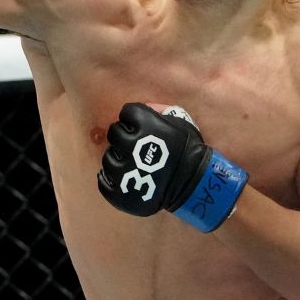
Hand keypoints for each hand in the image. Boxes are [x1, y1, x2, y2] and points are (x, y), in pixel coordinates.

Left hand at [96, 103, 247, 232]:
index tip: (141, 127)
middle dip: (123, 137)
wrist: (196, 185)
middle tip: (135, 146)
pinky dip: (110, 180)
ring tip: (134, 165)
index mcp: (145, 125)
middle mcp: (130, 145)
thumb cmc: (189, 150)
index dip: (134, 119)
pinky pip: (103, 182)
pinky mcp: (119, 193)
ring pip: (108, 158)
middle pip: (113, 133)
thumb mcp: (181, 121)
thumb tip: (145, 105)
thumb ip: (160, 110)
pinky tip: (124, 179)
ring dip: (118, 159)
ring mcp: (123, 171)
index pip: (127, 112)